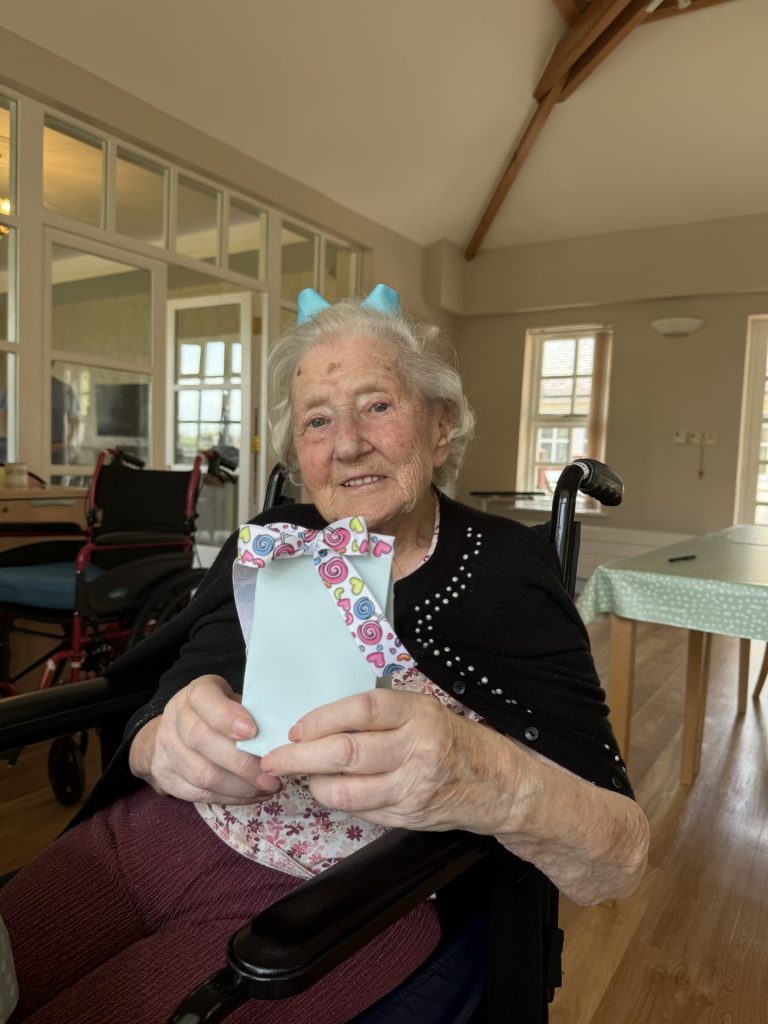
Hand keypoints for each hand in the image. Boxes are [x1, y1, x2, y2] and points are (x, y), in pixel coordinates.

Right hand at [128, 674, 281, 803]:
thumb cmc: (215, 713)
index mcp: (196, 694)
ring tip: (267, 788)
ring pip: (202, 773)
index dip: (227, 717)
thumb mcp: (230, 700)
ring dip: (239, 786)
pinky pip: (199, 794)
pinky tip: (253, 796)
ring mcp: (167, 749)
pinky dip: (230, 798)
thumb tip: (283, 732)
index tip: (253, 732)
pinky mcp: (167, 777)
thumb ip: (250, 711)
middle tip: (271, 776)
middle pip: (203, 741)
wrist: (172, 732)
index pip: (204, 700)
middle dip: (241, 763)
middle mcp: (176, 718)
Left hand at [260, 688, 527, 832]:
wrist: (497, 783)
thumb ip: (380, 716)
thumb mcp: (422, 712)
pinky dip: (338, 801)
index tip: (296, 727)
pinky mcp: (409, 816)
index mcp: (418, 713)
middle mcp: (416, 749)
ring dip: (314, 785)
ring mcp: (413, 787)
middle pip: (346, 752)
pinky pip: (361, 811)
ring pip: (347, 791)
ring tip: (301, 777)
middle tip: (273, 759)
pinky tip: (329, 790)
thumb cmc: (450, 738)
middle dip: (300, 757)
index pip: (362, 710)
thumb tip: (319, 722)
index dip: (322, 718)